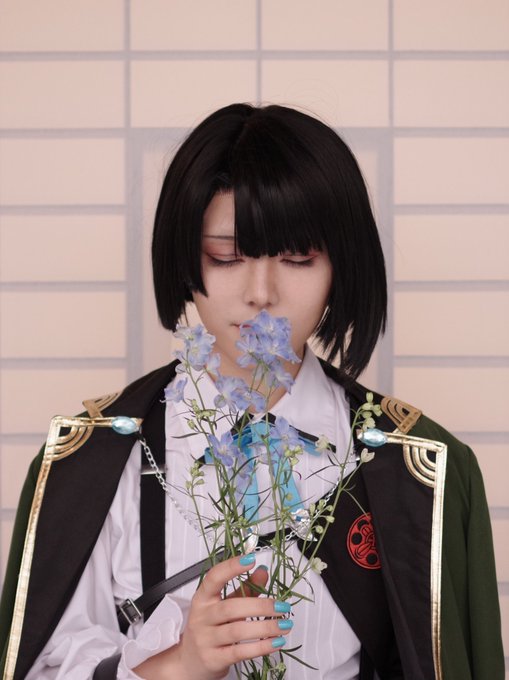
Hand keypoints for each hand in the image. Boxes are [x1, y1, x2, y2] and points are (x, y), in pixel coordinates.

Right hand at [134, 554, 292, 679]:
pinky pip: (239, 652)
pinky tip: (275, 642)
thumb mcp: (224, 605)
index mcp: (203, 598)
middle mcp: (202, 617)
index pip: (214, 578)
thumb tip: (263, 571)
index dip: (231, 567)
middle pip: (231, 608)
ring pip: (237, 630)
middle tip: (282, 606)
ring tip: (284, 625)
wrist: (189, 662)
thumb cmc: (209, 628)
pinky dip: (261, 647)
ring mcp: (206, 639)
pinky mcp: (214, 659)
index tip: (251, 559)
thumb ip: (244, 589)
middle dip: (260, 606)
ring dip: (265, 627)